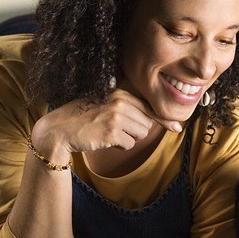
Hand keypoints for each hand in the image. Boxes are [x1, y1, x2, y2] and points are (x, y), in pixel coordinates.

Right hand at [38, 88, 181, 154]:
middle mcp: (120, 100)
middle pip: (147, 123)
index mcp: (121, 91)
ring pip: (140, 135)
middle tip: (114, 128)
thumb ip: (132, 108)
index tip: (177, 127)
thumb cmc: (86, 118)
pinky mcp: (112, 131)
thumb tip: (169, 122)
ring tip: (109, 132)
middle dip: (135, 131)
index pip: (150, 106)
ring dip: (128, 139)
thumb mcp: (108, 104)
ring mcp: (117, 115)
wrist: (61, 129)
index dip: (164, 119)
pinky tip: (104, 139)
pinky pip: (129, 145)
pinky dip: (119, 146)